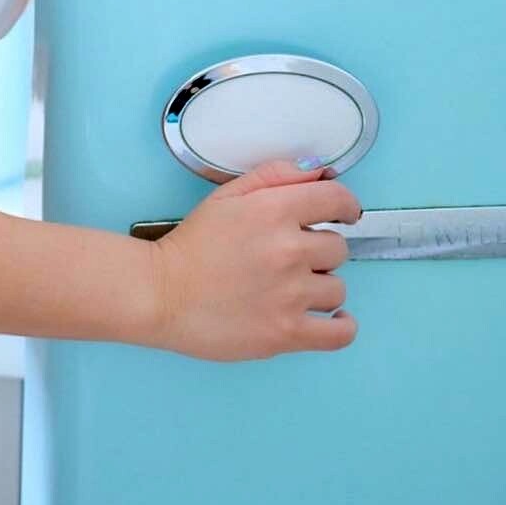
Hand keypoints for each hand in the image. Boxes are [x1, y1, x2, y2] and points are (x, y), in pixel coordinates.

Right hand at [143, 159, 362, 361]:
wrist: (160, 293)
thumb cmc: (191, 245)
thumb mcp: (227, 196)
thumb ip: (274, 176)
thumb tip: (317, 171)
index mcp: (274, 210)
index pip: (337, 200)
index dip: (345, 206)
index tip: (343, 215)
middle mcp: (288, 250)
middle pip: (338, 248)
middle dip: (319, 250)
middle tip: (293, 257)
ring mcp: (290, 295)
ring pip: (338, 288)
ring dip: (321, 287)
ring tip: (294, 289)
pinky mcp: (286, 333)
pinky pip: (339, 333)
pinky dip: (342, 326)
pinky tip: (333, 318)